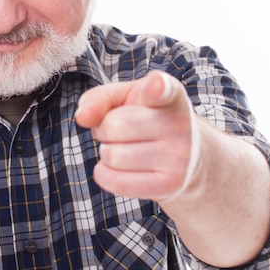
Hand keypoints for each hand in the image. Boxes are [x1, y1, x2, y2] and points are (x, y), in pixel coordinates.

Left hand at [75, 71, 200, 200]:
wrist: (187, 156)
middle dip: (105, 129)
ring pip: (113, 156)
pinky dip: (105, 174)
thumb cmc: (145, 118)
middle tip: (120, 130)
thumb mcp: (125, 97)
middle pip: (114, 126)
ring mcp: (179, 157)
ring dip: (107, 152)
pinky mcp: (171, 184)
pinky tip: (119, 167)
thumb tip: (83, 117)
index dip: (157, 87)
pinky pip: (116, 182)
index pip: (163, 89)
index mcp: (170, 94)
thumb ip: (99, 98)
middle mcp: (180, 123)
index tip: (156, 85)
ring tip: (125, 147)